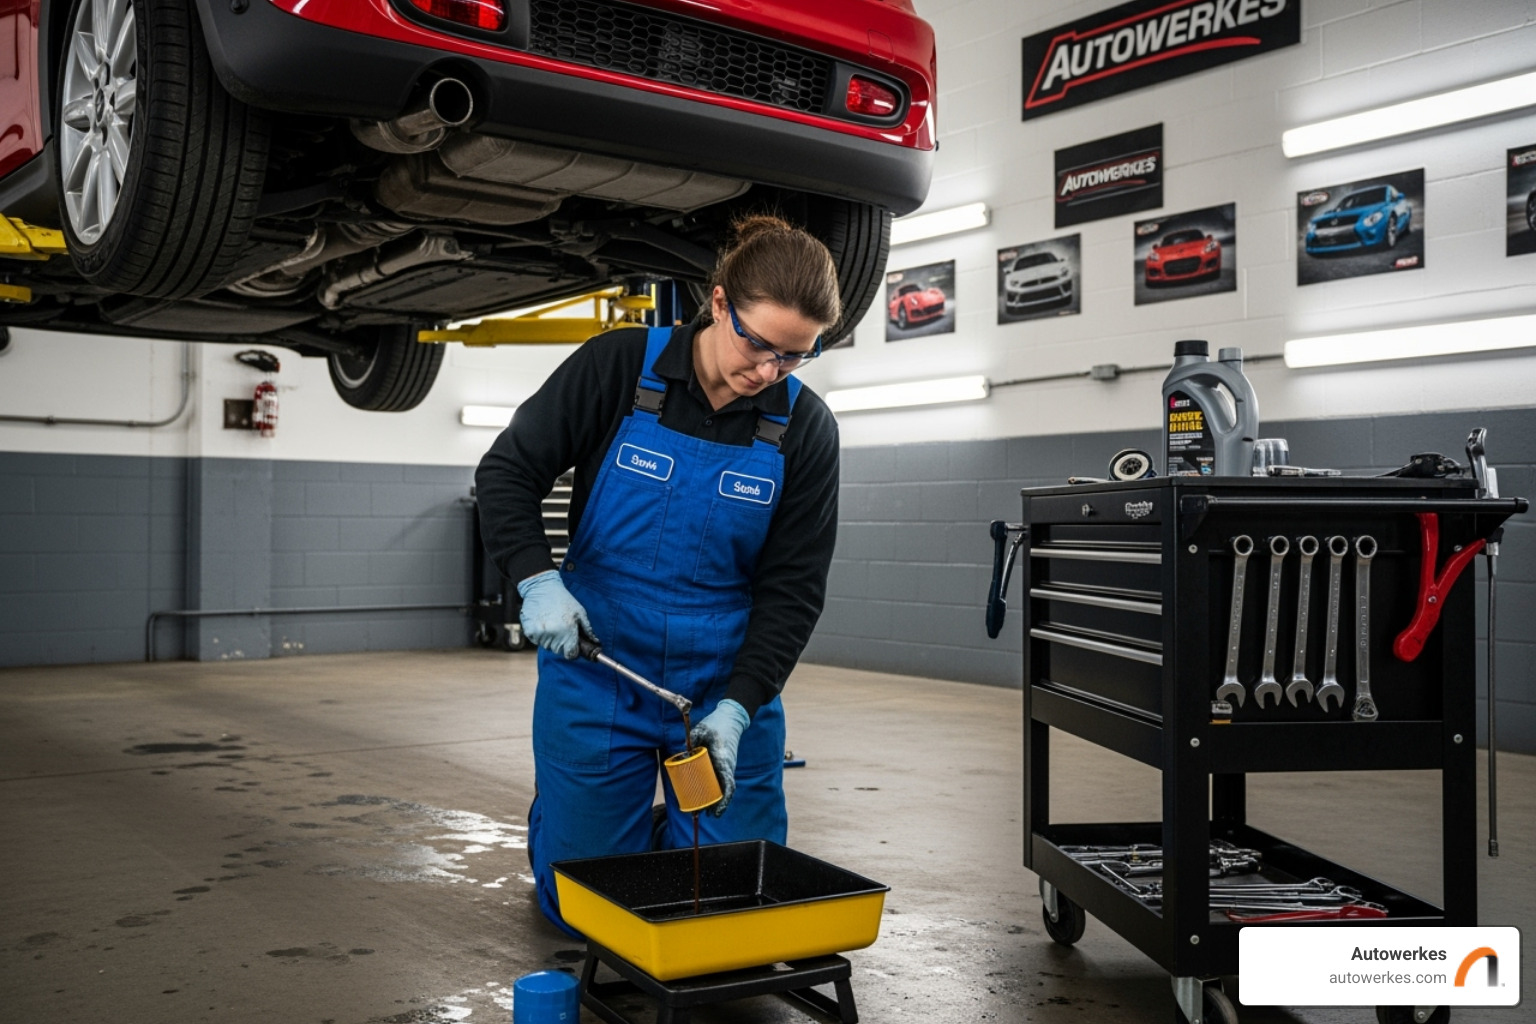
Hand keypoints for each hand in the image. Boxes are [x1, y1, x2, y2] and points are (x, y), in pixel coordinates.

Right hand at [517, 570, 591, 658]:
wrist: (542, 588)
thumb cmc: (563, 599)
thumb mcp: (580, 612)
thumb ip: (588, 630)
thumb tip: (595, 642)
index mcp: (568, 630)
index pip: (570, 654)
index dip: (573, 651)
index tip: (572, 646)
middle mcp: (553, 634)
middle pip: (558, 651)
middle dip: (562, 644)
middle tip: (562, 630)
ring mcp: (540, 633)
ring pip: (547, 646)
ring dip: (550, 640)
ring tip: (552, 624)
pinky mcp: (529, 631)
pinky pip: (537, 641)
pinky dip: (540, 636)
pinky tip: (543, 623)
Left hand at [688, 699, 749, 815]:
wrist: (730, 718)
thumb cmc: (717, 725)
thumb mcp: (703, 729)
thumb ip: (693, 737)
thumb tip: (683, 748)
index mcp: (724, 761)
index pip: (728, 786)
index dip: (723, 801)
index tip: (715, 812)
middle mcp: (727, 767)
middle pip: (723, 791)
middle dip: (713, 805)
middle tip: (699, 814)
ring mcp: (726, 766)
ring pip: (721, 788)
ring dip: (713, 800)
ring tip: (700, 811)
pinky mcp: (722, 764)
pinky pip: (719, 781)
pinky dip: (713, 791)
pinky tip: (703, 796)